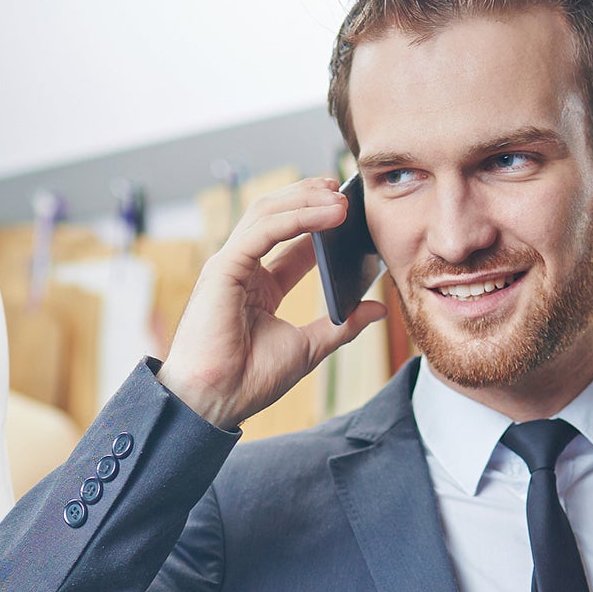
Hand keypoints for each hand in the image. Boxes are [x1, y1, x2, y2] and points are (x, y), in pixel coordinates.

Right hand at [158, 176, 386, 428]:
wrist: (216, 402)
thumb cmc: (249, 380)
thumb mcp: (309, 347)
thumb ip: (341, 325)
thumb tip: (376, 309)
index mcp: (258, 286)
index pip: (290, 241)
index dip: (319, 221)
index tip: (351, 212)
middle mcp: (242, 270)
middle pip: (276, 216)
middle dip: (309, 197)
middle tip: (344, 189)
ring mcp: (230, 265)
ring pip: (268, 214)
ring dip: (306, 200)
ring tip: (341, 197)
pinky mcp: (224, 268)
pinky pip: (264, 230)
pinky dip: (297, 217)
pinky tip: (327, 214)